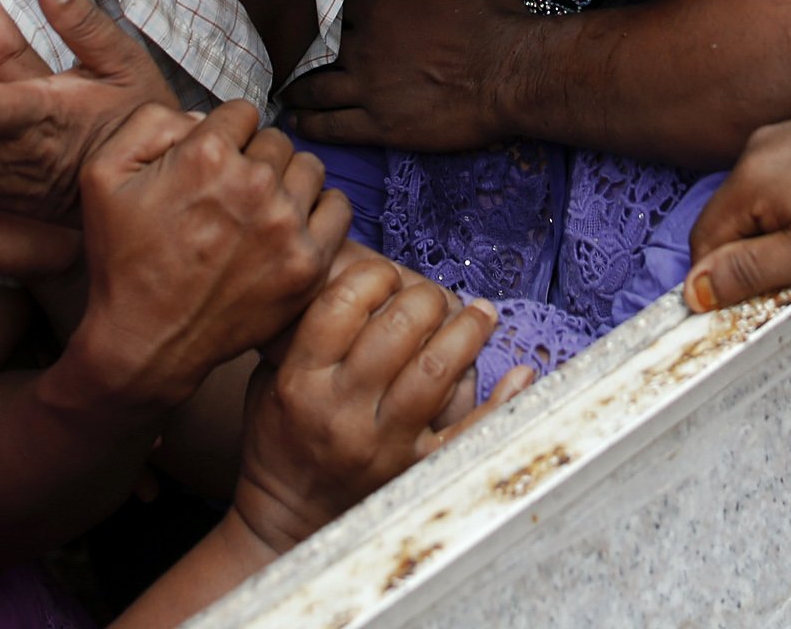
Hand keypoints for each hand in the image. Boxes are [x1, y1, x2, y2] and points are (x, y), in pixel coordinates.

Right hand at [61, 102, 348, 410]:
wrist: (146, 340)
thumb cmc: (122, 258)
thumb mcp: (102, 174)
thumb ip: (149, 122)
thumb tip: (201, 116)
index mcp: (206, 154)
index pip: (241, 113)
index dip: (223, 137)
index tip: (210, 166)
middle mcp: (253, 184)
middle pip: (276, 140)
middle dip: (254, 158)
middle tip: (230, 194)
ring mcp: (286, 226)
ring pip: (308, 168)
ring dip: (287, 181)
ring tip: (259, 209)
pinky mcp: (308, 264)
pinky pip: (338, 208)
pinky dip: (318, 211)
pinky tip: (291, 224)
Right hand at [233, 256, 526, 551]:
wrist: (286, 516)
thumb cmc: (281, 437)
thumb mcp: (269, 379)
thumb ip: (303, 331)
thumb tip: (350, 273)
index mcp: (301, 381)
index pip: (341, 305)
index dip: (373, 276)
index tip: (386, 275)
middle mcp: (342, 410)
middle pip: (397, 330)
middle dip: (426, 297)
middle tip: (435, 294)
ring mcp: (382, 443)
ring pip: (437, 370)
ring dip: (468, 331)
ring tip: (481, 313)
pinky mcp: (414, 470)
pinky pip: (468, 432)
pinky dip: (502, 402)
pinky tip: (522, 373)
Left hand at [281, 0, 524, 150]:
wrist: (512, 75)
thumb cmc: (489, 19)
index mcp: (378, 12)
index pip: (336, 7)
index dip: (329, 10)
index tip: (323, 15)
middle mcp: (363, 51)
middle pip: (315, 49)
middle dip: (302, 50)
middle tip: (287, 55)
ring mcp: (368, 91)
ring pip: (314, 90)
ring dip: (295, 89)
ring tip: (284, 91)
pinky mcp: (380, 127)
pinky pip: (332, 127)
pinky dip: (309, 125)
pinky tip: (296, 122)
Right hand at [685, 111, 790, 312]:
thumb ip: (746, 272)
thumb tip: (693, 289)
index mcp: (751, 174)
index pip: (704, 238)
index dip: (720, 277)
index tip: (753, 296)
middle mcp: (760, 144)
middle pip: (729, 215)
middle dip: (752, 250)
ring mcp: (787, 132)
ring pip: (758, 197)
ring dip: (775, 227)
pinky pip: (784, 174)